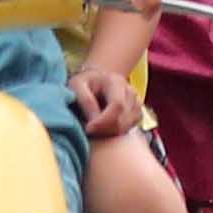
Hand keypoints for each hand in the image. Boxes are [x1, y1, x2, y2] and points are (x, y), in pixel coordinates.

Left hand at [71, 13, 153, 143]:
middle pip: (127, 116)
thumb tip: (93, 118)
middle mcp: (127, 88)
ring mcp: (134, 97)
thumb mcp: (75, 87)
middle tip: (93, 131)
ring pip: (131, 122)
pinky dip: (122, 127)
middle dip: (110, 128)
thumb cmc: (81, 84)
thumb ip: (83, 99)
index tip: (89, 129)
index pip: (117, 107)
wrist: (93, 81)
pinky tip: (108, 123)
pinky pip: (134, 123)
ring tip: (97, 126)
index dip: (103, 122)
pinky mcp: (137, 106)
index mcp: (113, 80)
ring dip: (114, 129)